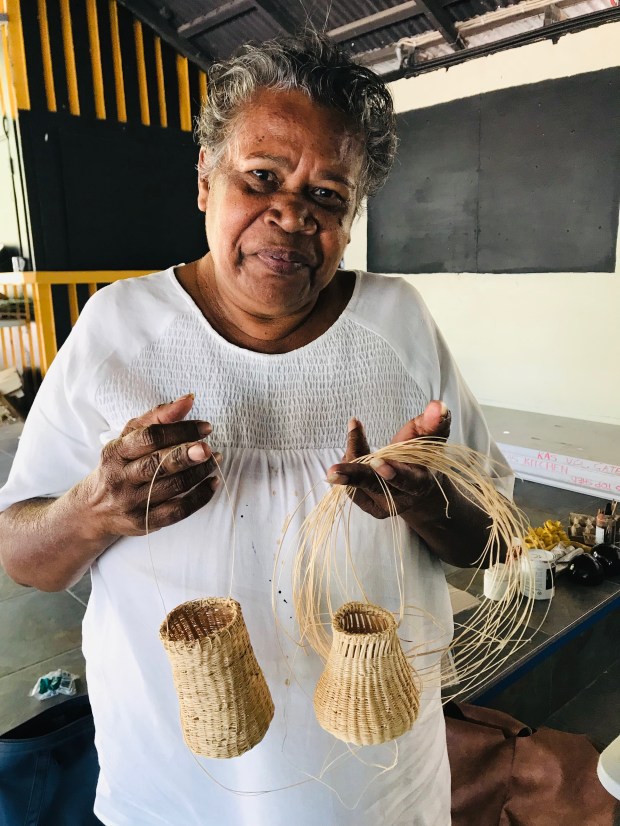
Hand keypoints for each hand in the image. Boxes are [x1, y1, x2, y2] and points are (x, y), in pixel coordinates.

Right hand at [83, 393, 219, 538]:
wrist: (94, 509)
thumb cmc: (119, 465)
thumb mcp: (129, 437)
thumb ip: (158, 417)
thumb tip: (189, 399)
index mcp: (116, 452)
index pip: (149, 438)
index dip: (179, 430)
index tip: (204, 428)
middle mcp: (121, 478)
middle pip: (157, 465)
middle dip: (186, 455)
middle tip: (208, 448)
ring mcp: (132, 503)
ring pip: (172, 487)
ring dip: (199, 473)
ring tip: (215, 460)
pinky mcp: (144, 522)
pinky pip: (177, 512)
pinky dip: (200, 498)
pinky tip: (212, 483)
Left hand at [326, 400, 450, 522]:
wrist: (418, 485)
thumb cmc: (423, 455)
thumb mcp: (429, 437)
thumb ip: (432, 422)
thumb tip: (437, 405)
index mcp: (421, 483)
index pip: (407, 480)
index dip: (393, 472)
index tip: (377, 462)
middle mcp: (401, 499)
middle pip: (374, 485)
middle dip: (354, 476)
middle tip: (333, 472)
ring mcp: (382, 505)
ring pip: (357, 480)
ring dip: (352, 454)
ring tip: (357, 430)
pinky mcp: (368, 506)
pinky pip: (350, 483)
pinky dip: (349, 461)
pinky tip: (355, 450)